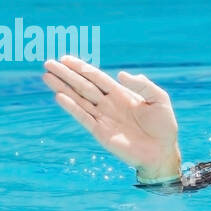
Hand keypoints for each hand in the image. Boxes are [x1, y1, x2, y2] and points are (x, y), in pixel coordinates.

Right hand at [42, 55, 180, 181]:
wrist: (162, 152)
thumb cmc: (164, 126)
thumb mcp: (159, 99)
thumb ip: (142, 85)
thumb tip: (120, 74)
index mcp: (121, 94)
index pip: (97, 78)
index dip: (81, 68)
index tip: (65, 58)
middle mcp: (108, 104)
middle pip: (83, 85)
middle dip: (66, 74)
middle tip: (48, 63)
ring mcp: (103, 118)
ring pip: (79, 99)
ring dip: (63, 88)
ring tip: (47, 76)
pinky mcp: (100, 132)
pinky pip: (83, 117)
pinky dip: (72, 107)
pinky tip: (60, 96)